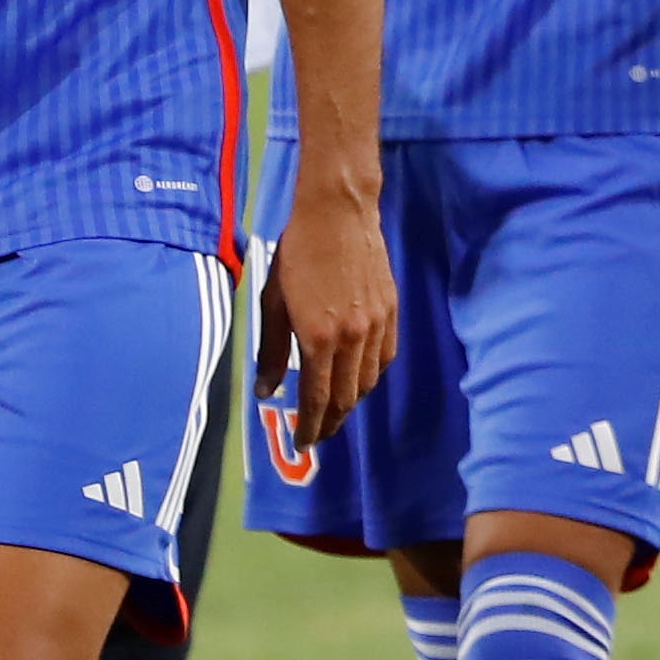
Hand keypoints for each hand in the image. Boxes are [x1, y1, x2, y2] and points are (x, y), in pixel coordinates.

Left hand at [256, 189, 395, 450]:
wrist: (339, 216)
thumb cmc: (296, 255)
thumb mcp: (273, 304)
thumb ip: (271, 351)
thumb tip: (267, 391)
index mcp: (318, 338)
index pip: (317, 398)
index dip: (310, 426)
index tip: (303, 443)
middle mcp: (353, 339)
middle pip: (346, 397)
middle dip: (331, 421)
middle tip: (318, 433)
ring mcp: (377, 326)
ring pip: (368, 381)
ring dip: (351, 402)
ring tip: (336, 409)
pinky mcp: (392, 312)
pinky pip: (386, 357)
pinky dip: (372, 376)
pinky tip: (359, 378)